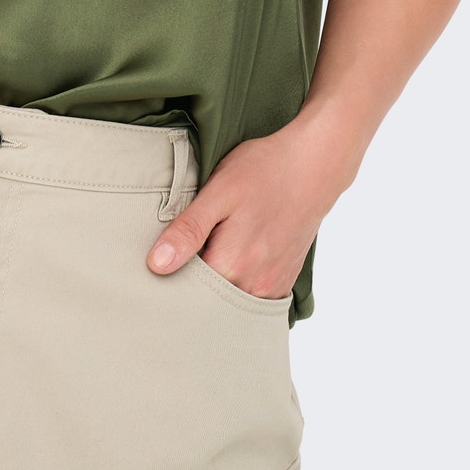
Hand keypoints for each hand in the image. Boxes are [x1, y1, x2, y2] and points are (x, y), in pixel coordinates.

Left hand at [146, 112, 350, 299]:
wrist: (313, 166)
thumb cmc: (263, 171)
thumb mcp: (218, 192)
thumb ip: (188, 230)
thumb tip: (157, 265)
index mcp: (230, 266)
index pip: (185, 292)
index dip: (168, 280)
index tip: (158, 266)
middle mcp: (253, 286)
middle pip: (208, 304)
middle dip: (191, 288)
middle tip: (180, 258)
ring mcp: (271, 287)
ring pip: (230, 304)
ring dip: (214, 290)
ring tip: (206, 257)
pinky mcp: (283, 281)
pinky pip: (253, 300)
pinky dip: (237, 289)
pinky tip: (231, 263)